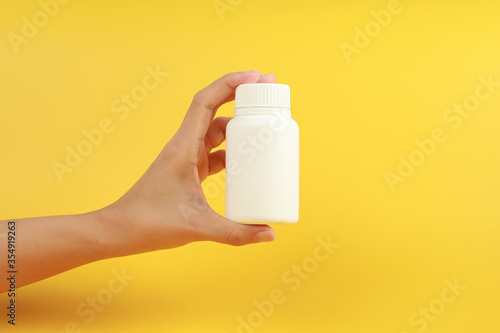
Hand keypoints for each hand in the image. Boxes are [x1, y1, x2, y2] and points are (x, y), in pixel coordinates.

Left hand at [95, 70, 276, 254]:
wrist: (120, 230)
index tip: (257, 78)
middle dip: (241, 97)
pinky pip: (214, 151)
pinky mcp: (188, 169)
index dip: (232, 83)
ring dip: (238, 125)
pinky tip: (247, 159)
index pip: (207, 101)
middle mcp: (184, 145)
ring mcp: (186, 157)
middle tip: (270, 94)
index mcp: (183, 147)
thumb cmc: (148, 222)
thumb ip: (235, 232)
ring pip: (216, 130)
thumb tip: (269, 234)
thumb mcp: (197, 227)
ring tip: (264, 125)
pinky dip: (231, 150)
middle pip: (215, 109)